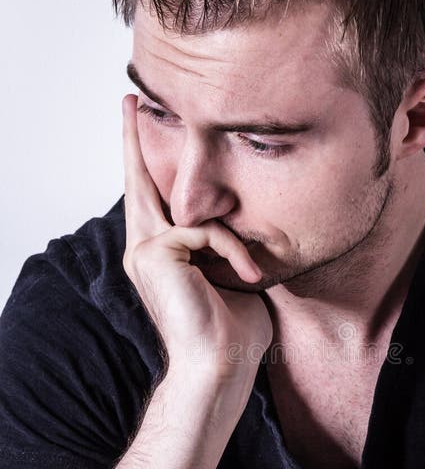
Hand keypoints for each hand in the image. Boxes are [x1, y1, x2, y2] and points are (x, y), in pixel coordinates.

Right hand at [121, 94, 272, 386]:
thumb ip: (226, 246)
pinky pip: (206, 230)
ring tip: (249, 279)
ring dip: (230, 239)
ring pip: (189, 208)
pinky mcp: (155, 252)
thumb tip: (247, 224)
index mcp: (160, 254)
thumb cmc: (232, 333)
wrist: (220, 367)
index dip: (146, 164)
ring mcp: (144, 250)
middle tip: (131, 102)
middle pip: (139, 183)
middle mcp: (144, 248)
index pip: (151, 200)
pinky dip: (233, 253)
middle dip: (134, 140)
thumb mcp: (234, 276)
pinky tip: (247, 280)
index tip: (141, 128)